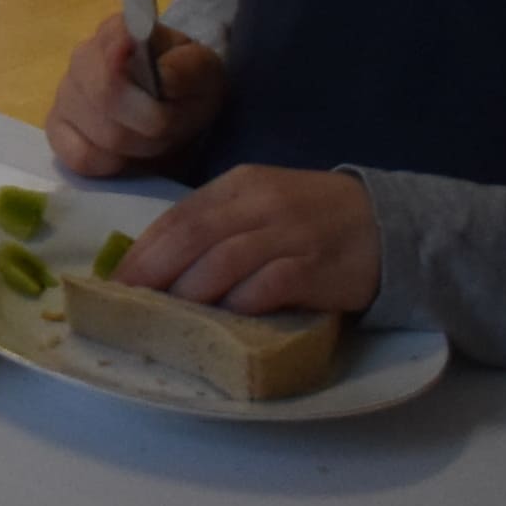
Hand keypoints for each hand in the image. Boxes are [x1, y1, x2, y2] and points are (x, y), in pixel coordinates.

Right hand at [41, 9, 219, 180]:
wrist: (175, 105)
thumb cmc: (188, 84)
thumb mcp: (204, 71)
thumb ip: (184, 69)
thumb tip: (159, 76)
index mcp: (117, 33)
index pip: (112, 57)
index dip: (133, 84)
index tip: (161, 94)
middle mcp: (81, 58)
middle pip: (106, 100)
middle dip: (149, 123)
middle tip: (168, 125)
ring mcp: (65, 95)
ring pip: (99, 135)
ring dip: (138, 145)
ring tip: (151, 138)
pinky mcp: (57, 130)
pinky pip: (78, 156)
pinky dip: (108, 163)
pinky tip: (124, 155)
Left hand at [116, 163, 380, 318]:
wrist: (391, 224)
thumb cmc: (313, 220)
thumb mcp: (262, 206)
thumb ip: (216, 226)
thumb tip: (156, 263)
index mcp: (240, 185)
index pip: (178, 217)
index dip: (142, 252)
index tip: (114, 282)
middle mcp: (261, 204)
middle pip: (191, 237)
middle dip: (152, 274)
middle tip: (128, 305)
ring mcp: (290, 234)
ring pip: (223, 262)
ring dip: (189, 293)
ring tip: (167, 319)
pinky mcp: (317, 266)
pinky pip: (267, 286)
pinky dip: (239, 304)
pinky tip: (224, 320)